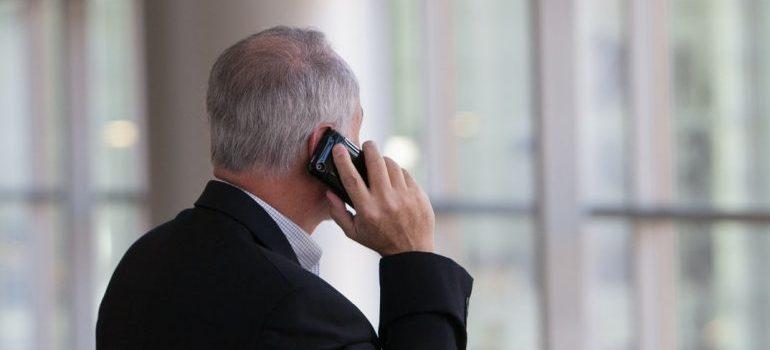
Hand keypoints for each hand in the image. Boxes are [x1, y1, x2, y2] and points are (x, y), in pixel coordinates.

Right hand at [326, 141, 434, 255]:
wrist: (412, 251)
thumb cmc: (379, 240)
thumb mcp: (353, 232)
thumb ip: (338, 213)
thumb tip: (329, 193)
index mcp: (367, 210)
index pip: (351, 178)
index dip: (343, 160)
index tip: (339, 148)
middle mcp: (386, 201)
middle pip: (375, 163)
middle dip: (369, 148)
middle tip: (367, 145)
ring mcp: (404, 196)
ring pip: (392, 165)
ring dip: (383, 160)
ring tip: (380, 164)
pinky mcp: (418, 194)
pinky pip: (405, 173)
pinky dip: (397, 172)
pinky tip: (394, 179)